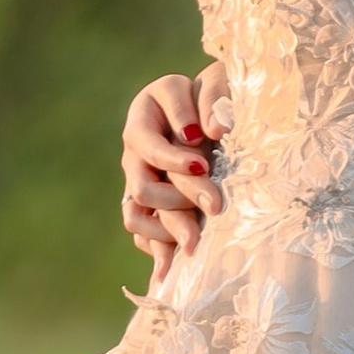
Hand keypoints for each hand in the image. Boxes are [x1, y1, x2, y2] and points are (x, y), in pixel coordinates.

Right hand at [122, 65, 230, 268]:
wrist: (217, 112)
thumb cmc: (218, 94)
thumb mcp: (218, 84)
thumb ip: (213, 98)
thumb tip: (209, 132)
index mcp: (144, 114)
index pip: (148, 144)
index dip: (174, 159)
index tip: (204, 164)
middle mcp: (135, 150)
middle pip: (144, 187)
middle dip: (180, 200)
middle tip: (216, 207)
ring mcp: (138, 178)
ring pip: (137, 217)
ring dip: (167, 230)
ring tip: (196, 242)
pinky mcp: (148, 203)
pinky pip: (143, 235)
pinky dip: (159, 251)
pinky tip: (175, 268)